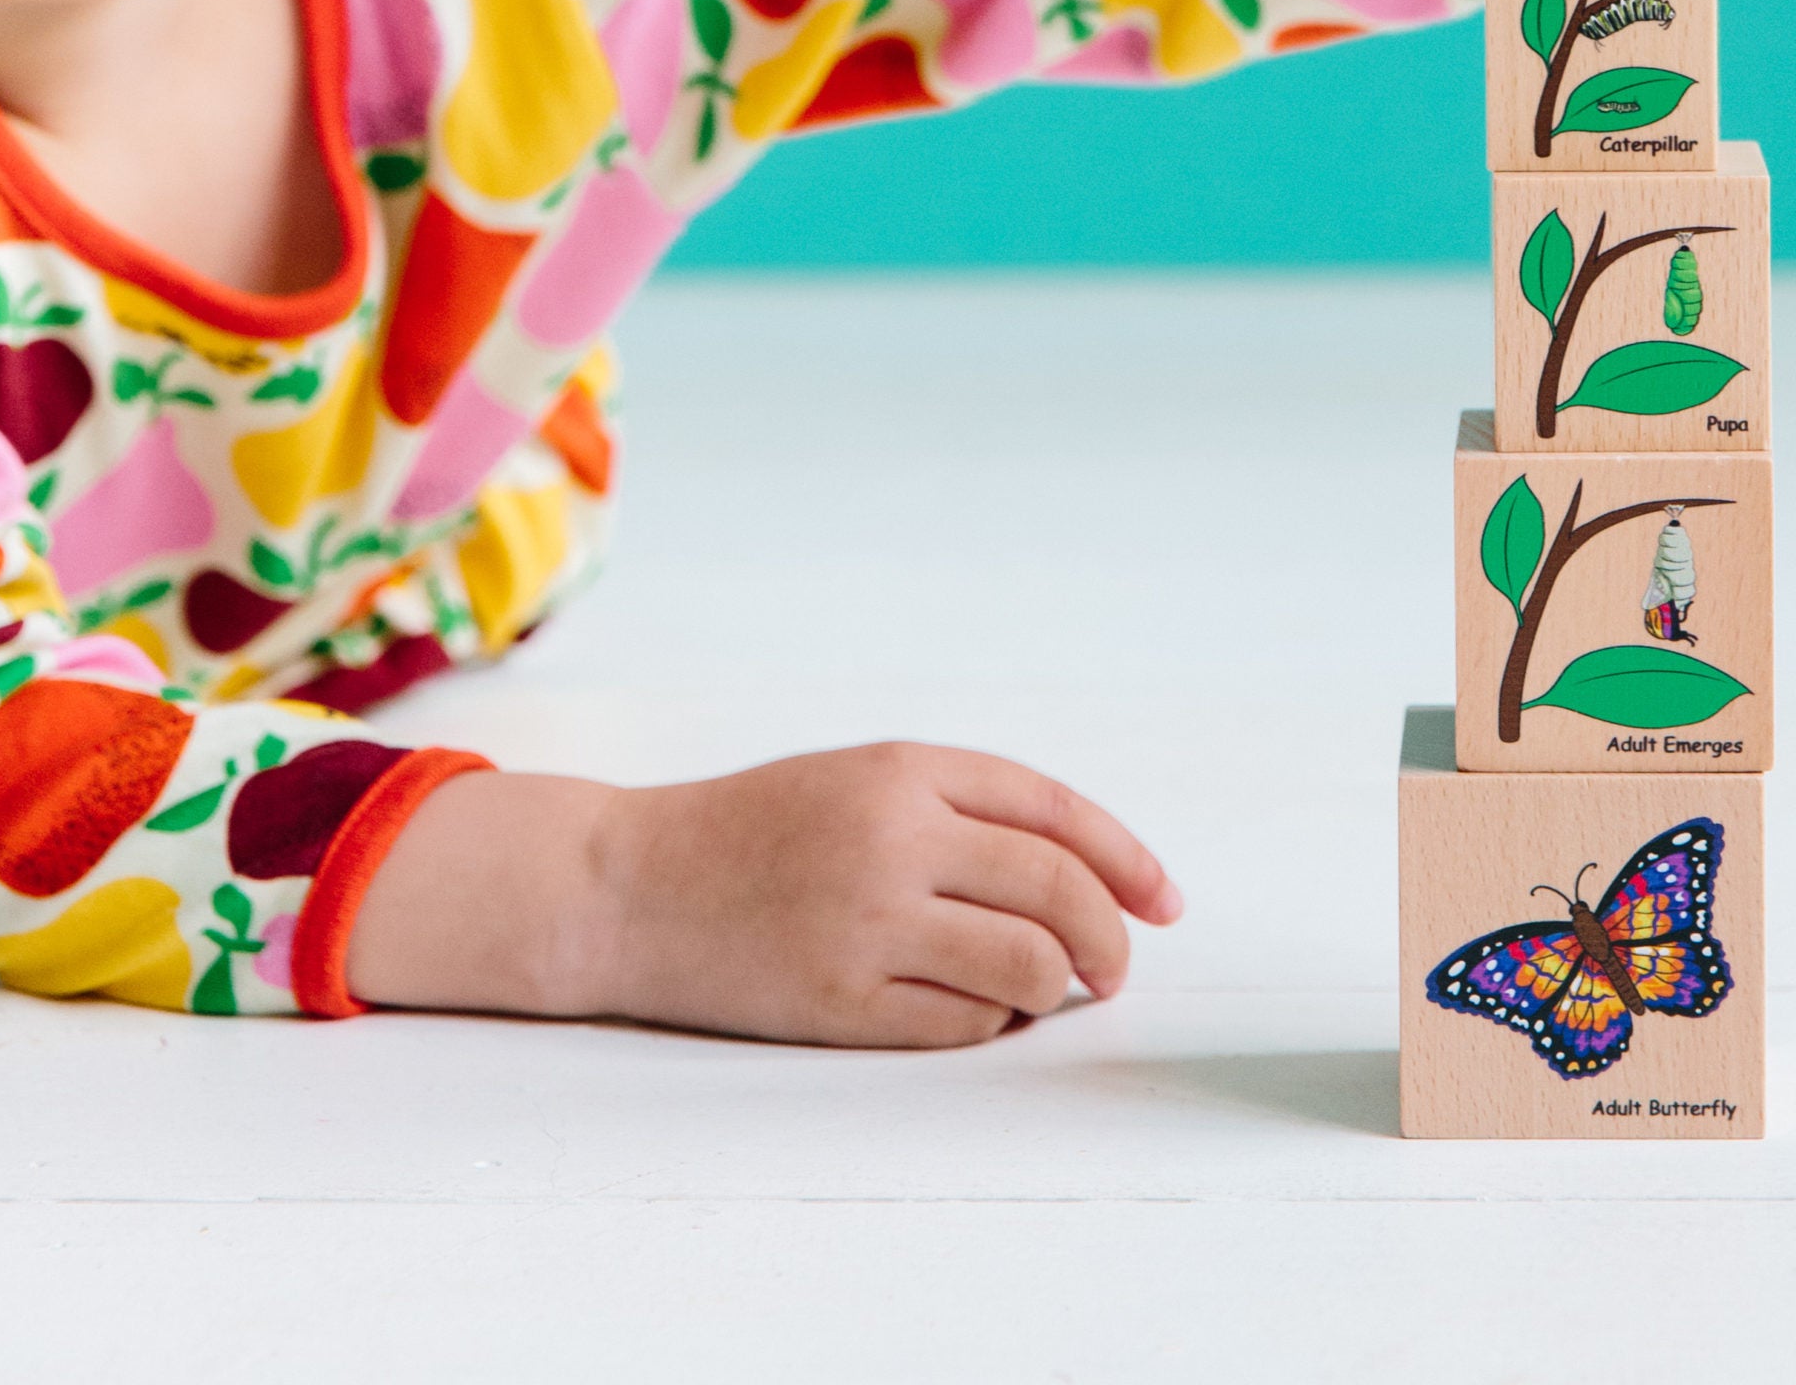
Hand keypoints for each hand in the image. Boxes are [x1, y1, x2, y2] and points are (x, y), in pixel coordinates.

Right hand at [344, 744, 1182, 1046]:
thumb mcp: (861, 779)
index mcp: (905, 769)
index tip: (1166, 902)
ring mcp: (866, 921)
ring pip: (1024, 966)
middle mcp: (892, 837)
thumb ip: (963, 809)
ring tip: (1046, 991)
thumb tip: (1089, 877)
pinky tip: (982, 1014)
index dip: (1128, 859)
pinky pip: (962, 1025)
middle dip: (1111, 938)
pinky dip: (993, 1025)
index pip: (1056, 811)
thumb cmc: (756, 830)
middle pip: (1058, 890)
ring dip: (1056, 987)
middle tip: (1117, 968)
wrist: (629, 885)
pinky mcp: (837, 999)